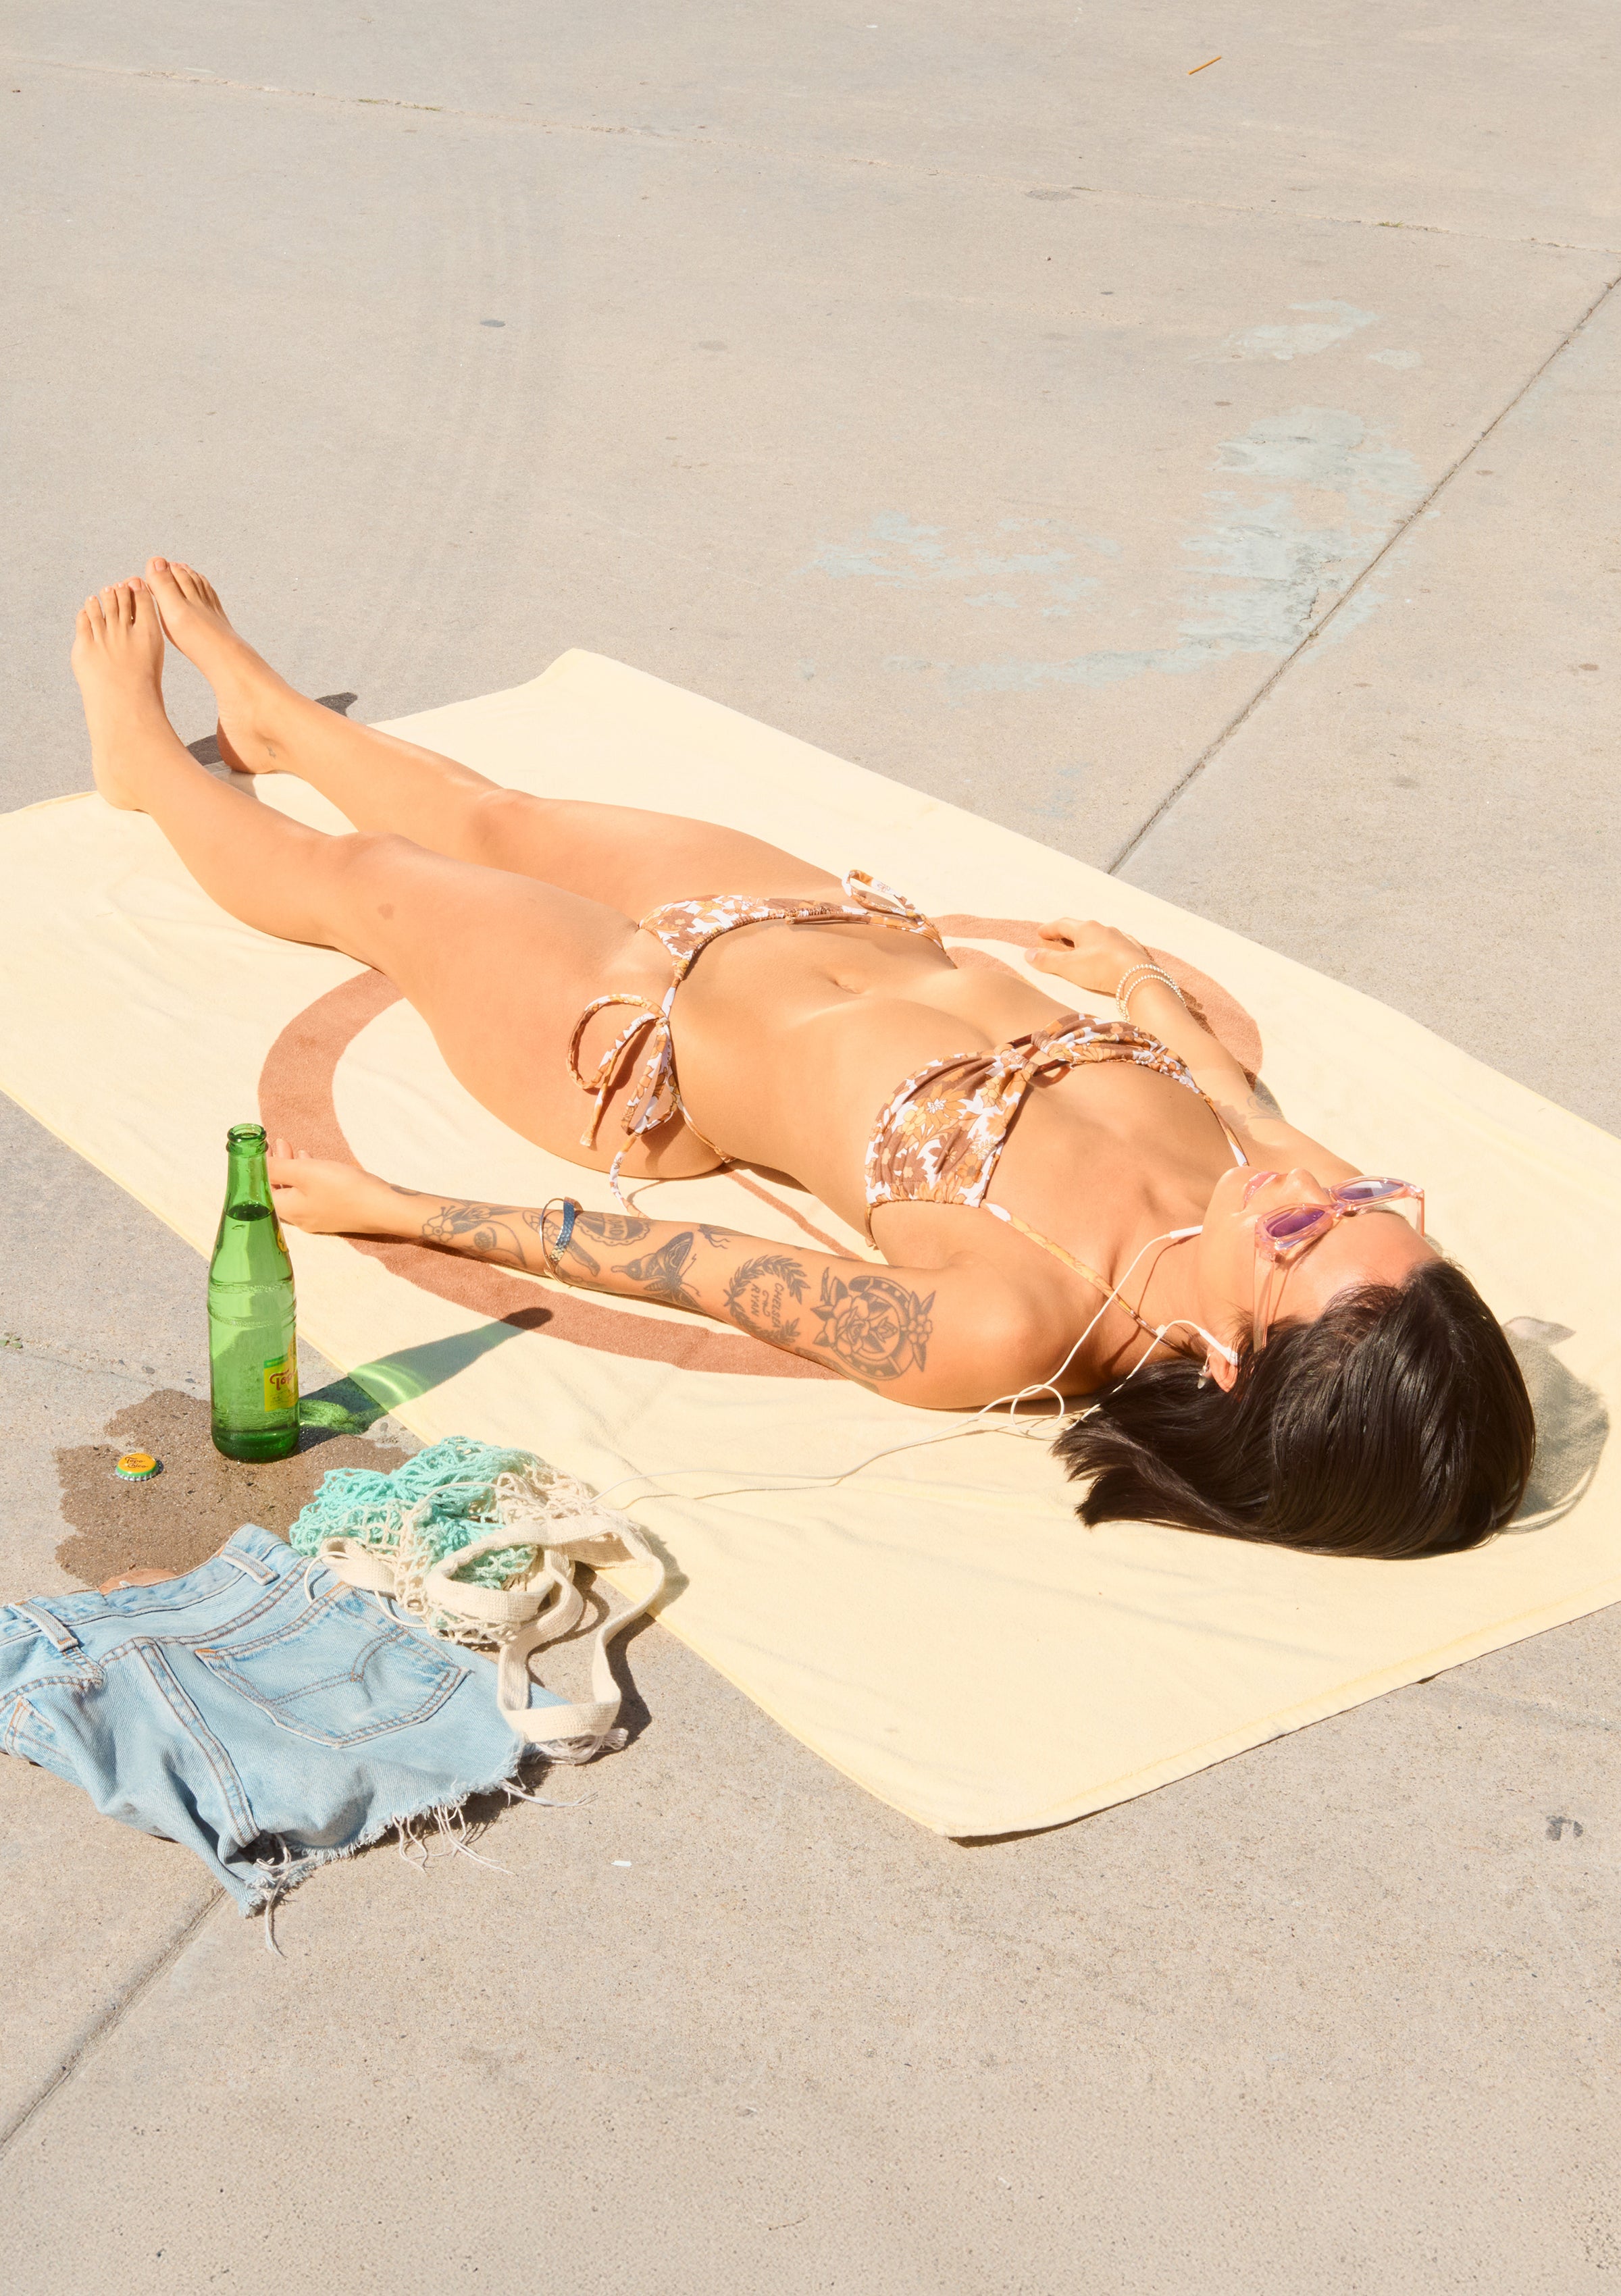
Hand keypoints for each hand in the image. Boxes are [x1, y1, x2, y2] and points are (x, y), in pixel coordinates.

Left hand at [266, 1139, 400, 1235]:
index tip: (261, 1148)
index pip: (262, 1190)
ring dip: (293, 1167)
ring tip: (293, 1147)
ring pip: (297, 1190)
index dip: (259, 1169)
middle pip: (280, 1190)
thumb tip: (253, 1163)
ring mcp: (319, 1216)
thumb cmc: (343, 1188)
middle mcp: (300, 1217)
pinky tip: (313, 1161)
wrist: (384, 1207)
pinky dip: (309, 1176)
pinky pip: (313, 1192)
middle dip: (277, 1165)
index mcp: (288, 1210)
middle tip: (277, 1143)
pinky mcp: (335, 1211)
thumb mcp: (306, 1172)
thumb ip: (277, 1167)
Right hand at [1028, 917, 1150, 997]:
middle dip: (1068, 934)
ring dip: (1088, 942)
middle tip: (1058, 940)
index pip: (1063, 924)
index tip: (1040, 933)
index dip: (1050, 929)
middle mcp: (1104, 929)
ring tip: (1082, 949)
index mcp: (1086, 929)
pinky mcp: (1133, 950)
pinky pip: (1116, 946)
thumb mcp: (1069, 967)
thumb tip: (1027, 954)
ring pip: (1100, 936)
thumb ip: (1048, 960)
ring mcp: (1120, 938)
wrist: (1139, 976)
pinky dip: (1105, 949)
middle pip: (1082, 929)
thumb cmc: (1100, 969)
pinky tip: (1107, 953)